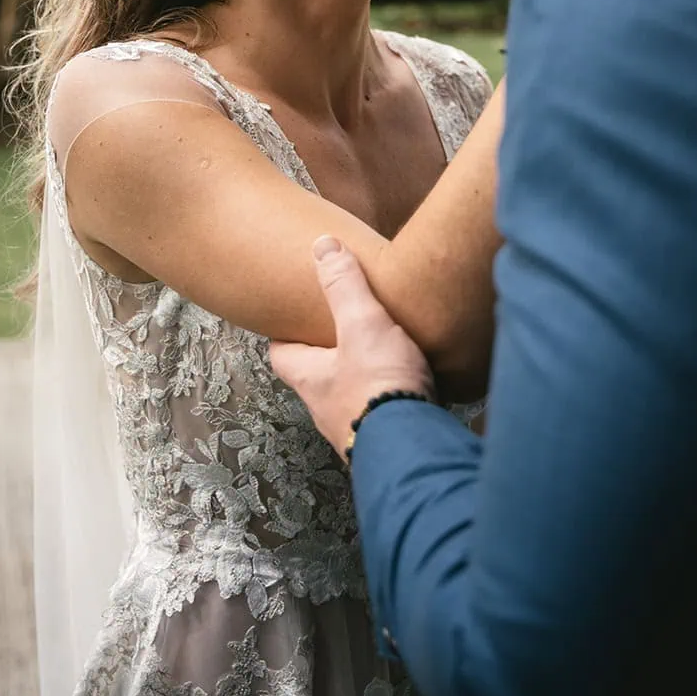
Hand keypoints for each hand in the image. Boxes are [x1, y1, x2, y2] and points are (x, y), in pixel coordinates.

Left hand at [270, 236, 434, 459]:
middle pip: (315, 376)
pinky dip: (387, 397)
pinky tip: (407, 384)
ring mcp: (355, 428)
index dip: (285, 334)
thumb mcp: (361, 324)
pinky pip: (380, 412)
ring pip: (348, 396)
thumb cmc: (378, 387)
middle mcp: (326, 407)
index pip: (281, 355)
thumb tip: (322, 246)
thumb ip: (344, 285)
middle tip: (341, 329)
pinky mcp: (386, 438)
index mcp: (310, 379)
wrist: (415, 449)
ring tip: (380, 352)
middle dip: (327, 354)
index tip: (293, 316)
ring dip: (359, 377)